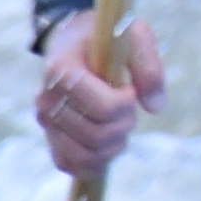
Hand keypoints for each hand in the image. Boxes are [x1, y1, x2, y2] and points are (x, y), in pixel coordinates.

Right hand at [36, 8, 164, 182]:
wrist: (76, 40)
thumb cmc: (109, 37)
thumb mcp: (135, 36)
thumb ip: (149, 68)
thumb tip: (156, 108)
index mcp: (62, 71)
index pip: (104, 108)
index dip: (127, 104)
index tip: (130, 88)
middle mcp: (46, 99)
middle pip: (96, 136)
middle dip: (125, 125)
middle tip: (130, 106)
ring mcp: (44, 120)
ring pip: (83, 156)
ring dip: (113, 147)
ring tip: (122, 125)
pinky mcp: (49, 135)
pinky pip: (68, 164)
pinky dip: (94, 162)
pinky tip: (110, 144)